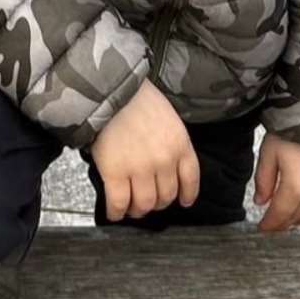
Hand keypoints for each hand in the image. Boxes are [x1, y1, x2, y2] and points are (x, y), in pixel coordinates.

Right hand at [90, 80, 200, 220]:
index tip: (183, 200)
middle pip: (166, 196)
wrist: (109, 87)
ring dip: (138, 209)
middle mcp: (164, 161)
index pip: (190, 180)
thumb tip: (164, 165)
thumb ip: (170, 141)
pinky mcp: (115, 173)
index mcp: (180, 144)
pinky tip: (114, 212)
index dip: (186, 194)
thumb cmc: (134, 95)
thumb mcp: (166, 115)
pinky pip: (119, 203)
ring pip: (144, 204)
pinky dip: (116, 212)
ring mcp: (139, 169)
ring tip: (131, 207)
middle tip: (148, 200)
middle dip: (157, 202)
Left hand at [253, 135, 299, 233]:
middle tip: (273, 223)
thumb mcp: (270, 150)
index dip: (269, 224)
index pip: (280, 215)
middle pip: (297, 217)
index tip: (262, 227)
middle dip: (283, 222)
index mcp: (296, 188)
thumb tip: (260, 201)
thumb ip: (263, 178)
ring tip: (289, 216)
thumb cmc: (297, 128)